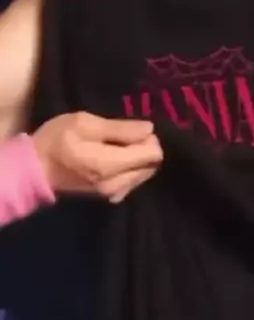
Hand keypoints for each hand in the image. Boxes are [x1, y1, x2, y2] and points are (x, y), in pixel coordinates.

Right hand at [32, 112, 162, 203]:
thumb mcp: (84, 123)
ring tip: (117, 144)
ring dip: (138, 157)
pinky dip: (131, 167)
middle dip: (145, 147)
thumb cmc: (57, 140)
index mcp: (111, 166)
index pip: (153, 155)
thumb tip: (149, 130)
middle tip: (124, 134)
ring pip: (144, 173)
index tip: (133, 128)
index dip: (149, 138)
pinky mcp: (110, 196)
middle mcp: (117, 184)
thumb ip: (119, 128)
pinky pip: (133, 180)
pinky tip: (114, 157)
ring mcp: (113, 193)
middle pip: (152, 165)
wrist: (35, 169)